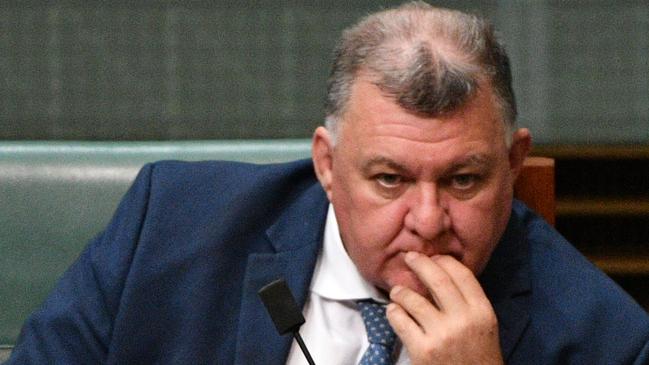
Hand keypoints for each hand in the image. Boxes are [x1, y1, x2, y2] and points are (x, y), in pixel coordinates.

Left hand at [386, 252, 502, 364]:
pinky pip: (400, 320)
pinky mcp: (422, 349)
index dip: (444, 260)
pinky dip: (393, 312)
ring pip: (413, 299)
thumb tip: (439, 273)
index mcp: (482, 311)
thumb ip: (467, 302)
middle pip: (437, 279)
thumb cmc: (478, 356)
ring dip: (401, 291)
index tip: (434, 257)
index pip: (462, 274)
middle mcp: (463, 320)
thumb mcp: (483, 326)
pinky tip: (394, 311)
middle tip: (409, 258)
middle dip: (420, 263)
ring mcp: (441, 335)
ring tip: (397, 291)